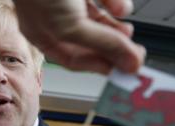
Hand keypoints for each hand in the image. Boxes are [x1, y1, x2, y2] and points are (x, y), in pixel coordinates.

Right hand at [13, 0, 145, 73]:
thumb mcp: (70, 26)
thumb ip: (101, 44)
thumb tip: (128, 63)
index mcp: (43, 35)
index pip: (73, 59)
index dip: (97, 67)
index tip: (120, 71)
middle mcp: (55, 20)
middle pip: (88, 41)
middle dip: (110, 47)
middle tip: (131, 53)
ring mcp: (69, 2)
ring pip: (97, 21)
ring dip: (115, 29)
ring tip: (128, 33)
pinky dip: (114, 4)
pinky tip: (120, 9)